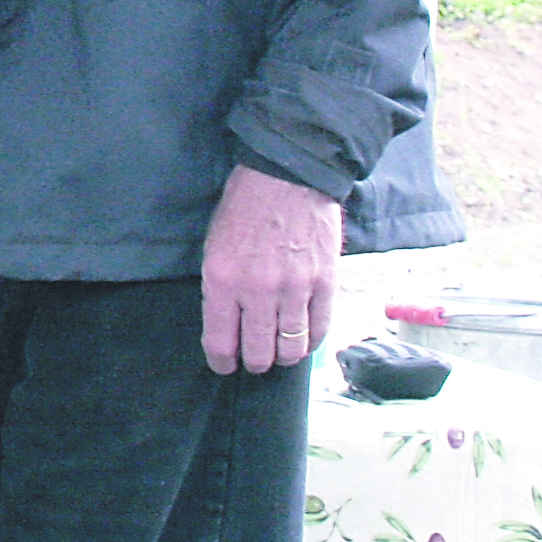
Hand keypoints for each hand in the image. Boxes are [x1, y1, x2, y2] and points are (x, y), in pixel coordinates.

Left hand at [199, 165, 341, 375]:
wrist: (287, 176)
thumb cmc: (245, 208)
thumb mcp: (215, 247)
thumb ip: (220, 290)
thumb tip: (227, 327)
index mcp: (224, 281)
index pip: (221, 344)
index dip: (222, 363)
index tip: (225, 365)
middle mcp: (259, 291)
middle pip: (259, 354)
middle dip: (255, 363)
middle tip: (255, 359)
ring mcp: (296, 288)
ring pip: (291, 349)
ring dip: (283, 356)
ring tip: (279, 351)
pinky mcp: (326, 283)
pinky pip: (319, 330)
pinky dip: (311, 341)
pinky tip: (303, 338)